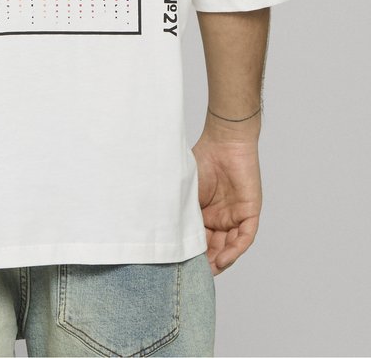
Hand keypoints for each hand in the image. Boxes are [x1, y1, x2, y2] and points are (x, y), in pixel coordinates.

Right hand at [191, 132, 261, 276]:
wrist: (224, 141)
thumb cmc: (201, 160)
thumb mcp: (185, 192)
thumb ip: (181, 213)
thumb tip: (166, 236)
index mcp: (203, 213)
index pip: (199, 240)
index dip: (192, 254)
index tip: (180, 267)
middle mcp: (220, 218)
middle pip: (215, 247)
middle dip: (207, 263)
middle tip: (194, 276)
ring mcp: (235, 216)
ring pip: (230, 246)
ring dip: (221, 260)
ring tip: (209, 271)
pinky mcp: (250, 212)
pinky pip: (244, 236)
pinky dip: (235, 249)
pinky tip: (224, 258)